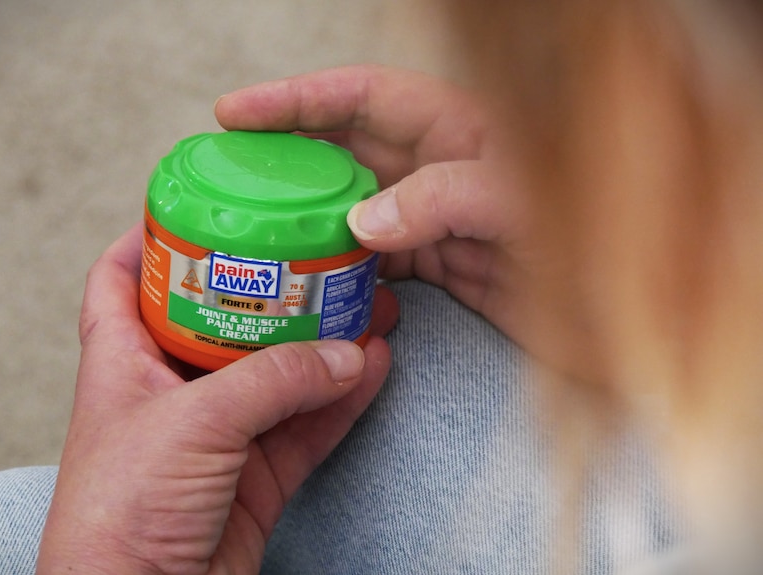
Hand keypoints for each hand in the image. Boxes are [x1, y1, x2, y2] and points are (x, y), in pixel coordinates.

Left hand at [36, 223, 395, 573]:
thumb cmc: (119, 514)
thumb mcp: (192, 423)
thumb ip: (273, 382)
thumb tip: (344, 353)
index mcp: (123, 360)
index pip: (123, 278)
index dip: (153, 237)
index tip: (202, 208)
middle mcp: (170, 389)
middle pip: (224, 319)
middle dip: (273, 290)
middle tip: (317, 256)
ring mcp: (217, 433)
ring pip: (278, 372)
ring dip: (322, 343)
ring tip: (366, 306)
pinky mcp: (255, 474)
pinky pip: (306, 424)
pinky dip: (340, 398)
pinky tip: (372, 366)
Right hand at [216, 65, 602, 382]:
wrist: (635, 316)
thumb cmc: (604, 237)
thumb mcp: (525, 201)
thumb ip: (444, 198)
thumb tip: (363, 220)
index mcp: (460, 130)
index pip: (364, 97)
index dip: (299, 100)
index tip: (239, 113)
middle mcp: (441, 169)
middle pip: (347, 148)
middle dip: (288, 156)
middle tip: (231, 174)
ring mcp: (438, 219)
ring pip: (352, 207)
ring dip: (306, 215)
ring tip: (255, 226)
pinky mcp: (441, 267)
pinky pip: (374, 260)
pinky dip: (339, 266)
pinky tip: (311, 275)